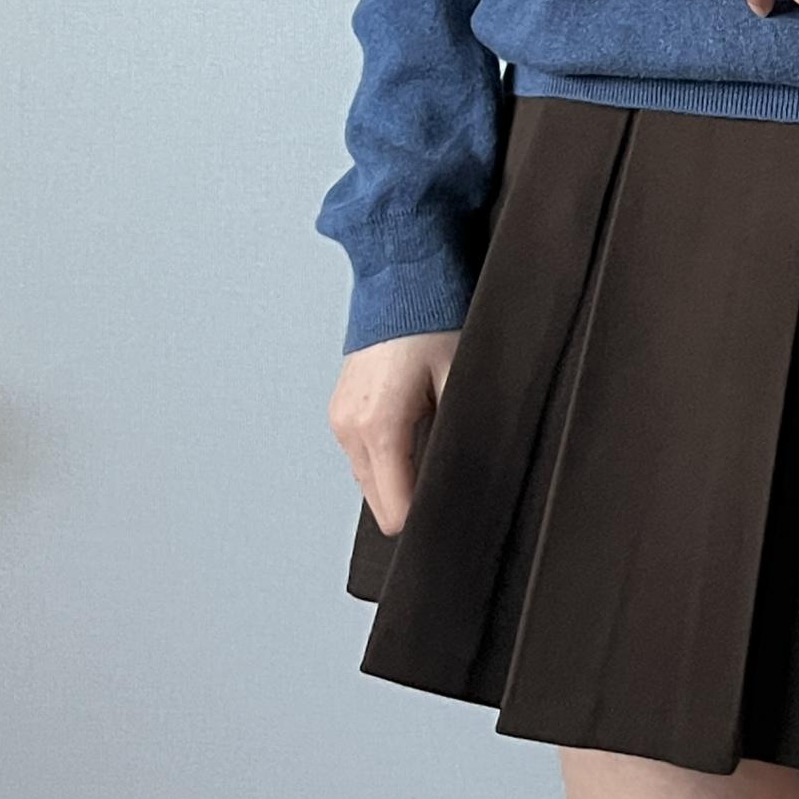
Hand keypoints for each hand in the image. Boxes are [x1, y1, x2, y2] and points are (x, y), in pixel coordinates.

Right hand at [328, 329, 459, 535]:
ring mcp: (339, 417)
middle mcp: (350, 427)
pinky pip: (359, 451)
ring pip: (366, 476)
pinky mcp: (339, 408)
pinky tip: (407, 433)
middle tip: (444, 478)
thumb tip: (460, 469)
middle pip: (377, 498)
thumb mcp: (458, 380)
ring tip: (427, 448)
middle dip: (408, 497)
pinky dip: (381, 454)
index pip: (393, 506)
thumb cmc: (432, 323)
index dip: (422, 515)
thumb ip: (455, 432)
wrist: (399, 284)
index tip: (447, 510)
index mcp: (380, 426)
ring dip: (394, 475)